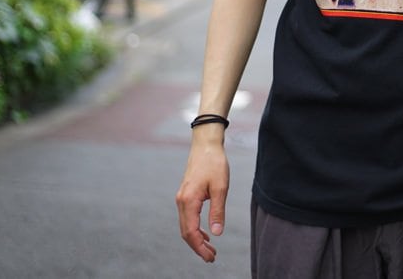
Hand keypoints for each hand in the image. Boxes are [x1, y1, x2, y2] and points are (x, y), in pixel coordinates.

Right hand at [176, 132, 229, 261]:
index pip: (191, 232)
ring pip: (186, 226)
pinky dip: (195, 229)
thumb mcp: (220, 188)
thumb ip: (217, 211)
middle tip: (212, 258)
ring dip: (197, 239)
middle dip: (198, 247)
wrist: (206, 144)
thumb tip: (217, 234)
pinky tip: (206, 234)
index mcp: (188, 201)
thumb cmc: (214, 163)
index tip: (211, 257)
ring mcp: (182, 198)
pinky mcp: (186, 195)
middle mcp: (181, 201)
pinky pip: (188, 217)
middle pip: (186, 232)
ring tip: (210, 250)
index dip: (200, 248)